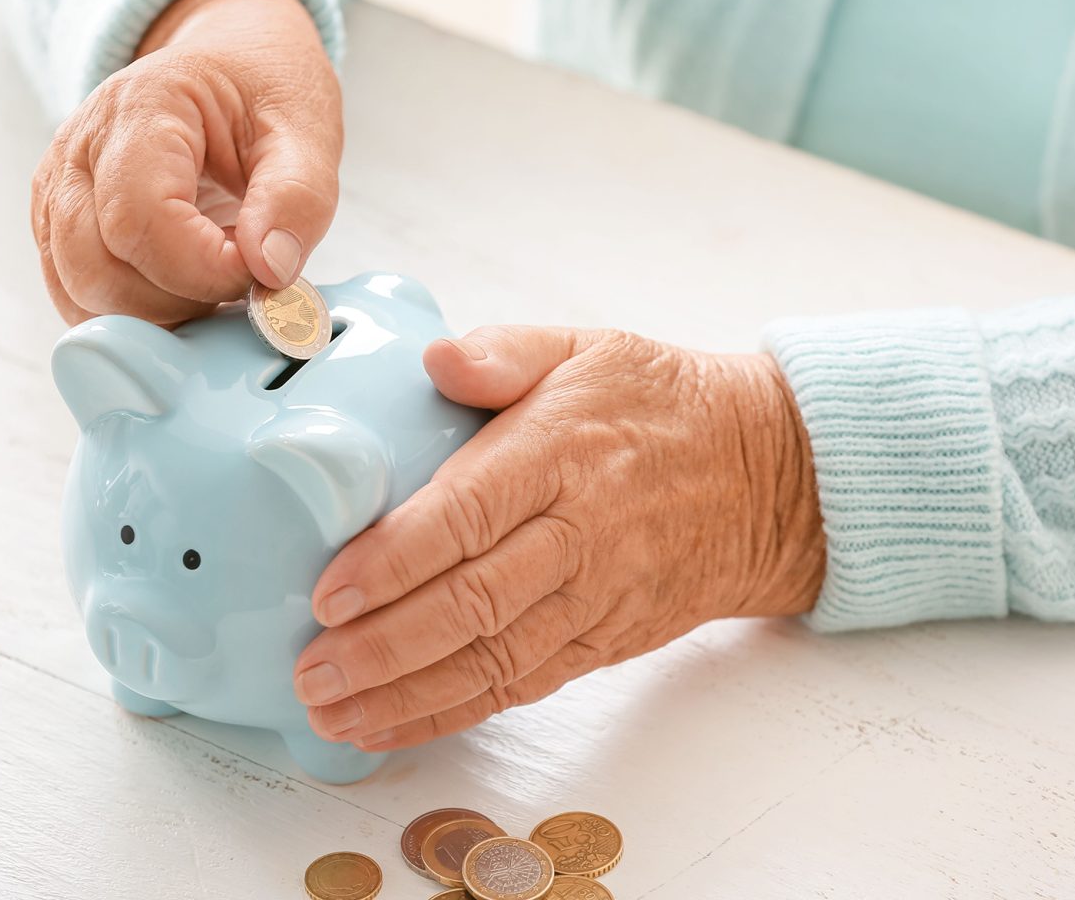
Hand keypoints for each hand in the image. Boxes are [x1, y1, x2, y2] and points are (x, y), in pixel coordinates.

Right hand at [30, 0, 341, 323]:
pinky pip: (75, 294)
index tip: (261, 271)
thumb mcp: (307, 130)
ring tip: (215, 280)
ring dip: (154, 313)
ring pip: (78, 290)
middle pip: (96, 268)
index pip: (142, 221)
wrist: (229, 64)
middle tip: (242, 280)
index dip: (205, 270)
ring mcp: (59, 188)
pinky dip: (131, 312)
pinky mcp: (59, 223)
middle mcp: (79, 147)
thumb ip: (298, 199)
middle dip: (179, 301)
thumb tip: (269, 271)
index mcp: (141, 108)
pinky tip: (185, 289)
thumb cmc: (265, 90)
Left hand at [292, 327, 825, 749]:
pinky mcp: (605, 640)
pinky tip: (395, 726)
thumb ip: (505, 351)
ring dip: (406, 694)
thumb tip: (435, 358)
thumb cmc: (660, 405)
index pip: (468, 514)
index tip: (327, 591)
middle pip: (473, 603)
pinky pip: (524, 685)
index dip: (395, 560)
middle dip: (383, 647)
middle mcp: (580, 533)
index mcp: (561, 453)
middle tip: (309, 673)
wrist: (765, 479)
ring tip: (332, 714)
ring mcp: (596, 597)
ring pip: (494, 660)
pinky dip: (456, 712)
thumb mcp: (588, 347)